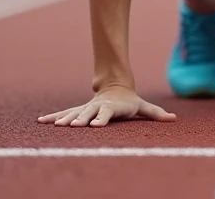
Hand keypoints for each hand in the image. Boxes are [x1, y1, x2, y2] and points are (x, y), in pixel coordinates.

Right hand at [37, 85, 176, 127]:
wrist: (114, 87)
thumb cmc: (129, 101)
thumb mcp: (142, 106)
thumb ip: (156, 113)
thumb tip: (174, 119)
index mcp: (110, 107)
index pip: (106, 113)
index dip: (102, 118)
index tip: (96, 125)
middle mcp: (96, 107)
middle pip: (87, 113)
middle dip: (79, 119)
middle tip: (73, 126)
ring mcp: (85, 108)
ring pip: (73, 113)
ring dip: (63, 119)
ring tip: (53, 125)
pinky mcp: (77, 111)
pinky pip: (64, 114)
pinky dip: (53, 117)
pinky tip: (41, 122)